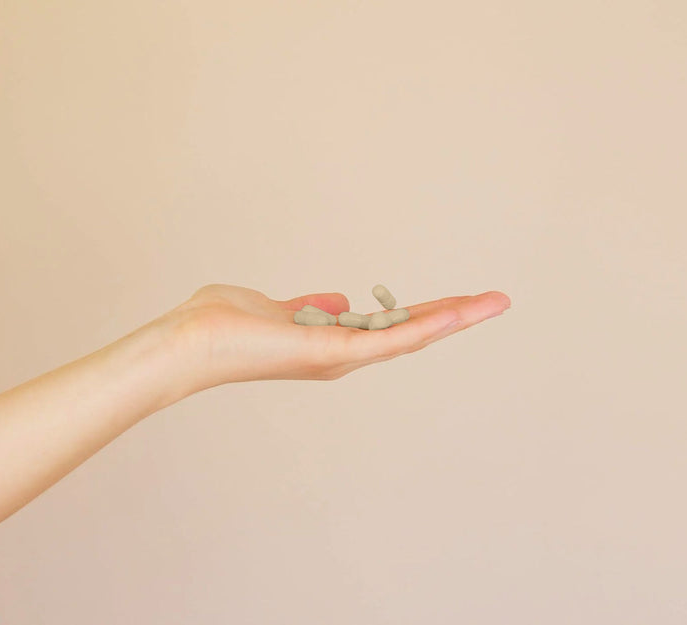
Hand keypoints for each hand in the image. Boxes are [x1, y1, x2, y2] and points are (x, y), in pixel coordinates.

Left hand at [166, 283, 510, 391]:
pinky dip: (424, 326)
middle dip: (454, 315)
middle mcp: (342, 354)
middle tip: (496, 300)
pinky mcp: (331, 352)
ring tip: (493, 302)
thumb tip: (339, 301)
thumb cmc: (222, 326)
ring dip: (454, 318)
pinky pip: (387, 338)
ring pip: (408, 336)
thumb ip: (311, 306)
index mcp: (331, 342)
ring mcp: (340, 356)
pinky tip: (455, 311)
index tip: (459, 298)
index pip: (390, 325)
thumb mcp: (278, 308)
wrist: (189, 343)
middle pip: (409, 332)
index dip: (427, 312)